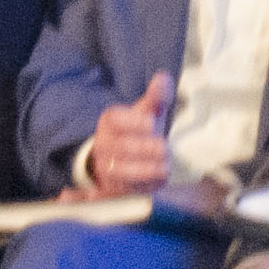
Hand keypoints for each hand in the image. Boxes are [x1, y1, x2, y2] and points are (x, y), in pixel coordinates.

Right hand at [80, 76, 176, 197]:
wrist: (122, 159)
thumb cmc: (138, 132)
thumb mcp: (147, 113)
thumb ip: (157, 97)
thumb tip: (164, 78)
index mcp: (110, 122)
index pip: (115, 119)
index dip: (133, 122)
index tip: (152, 122)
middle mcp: (104, 145)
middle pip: (122, 147)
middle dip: (147, 148)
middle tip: (164, 147)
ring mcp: (106, 168)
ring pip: (122, 171)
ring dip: (147, 169)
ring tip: (165, 164)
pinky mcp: (113, 188)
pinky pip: (126, 189)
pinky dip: (145, 185)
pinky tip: (159, 178)